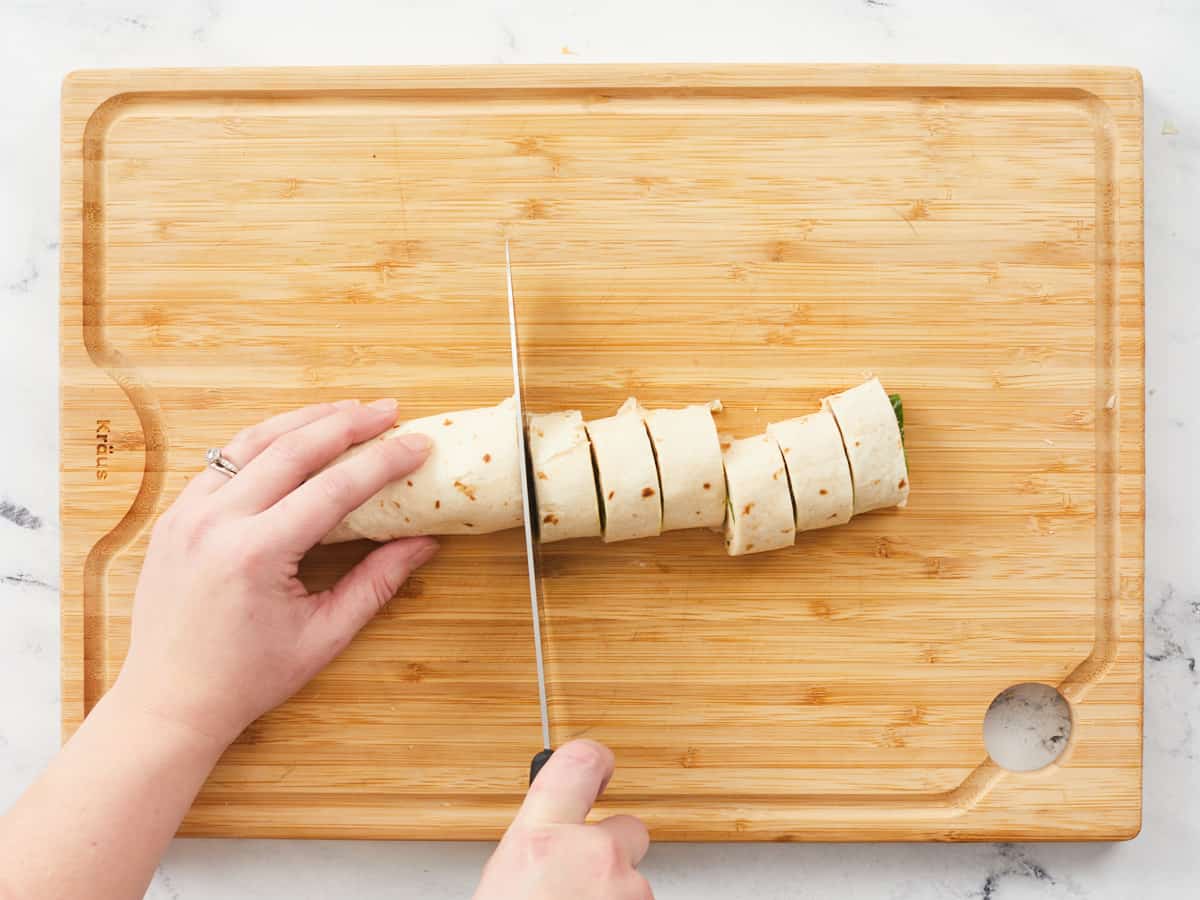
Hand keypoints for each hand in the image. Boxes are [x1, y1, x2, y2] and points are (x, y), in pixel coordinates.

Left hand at [114, 398, 437, 746]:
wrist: (169, 702)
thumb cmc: (248, 678)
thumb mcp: (323, 635)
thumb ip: (376, 582)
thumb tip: (425, 542)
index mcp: (256, 554)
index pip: (334, 488)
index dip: (383, 462)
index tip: (418, 443)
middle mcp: (216, 523)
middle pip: (292, 449)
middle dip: (347, 423)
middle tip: (388, 410)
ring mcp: (187, 515)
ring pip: (252, 443)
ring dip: (304, 420)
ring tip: (347, 409)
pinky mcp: (174, 517)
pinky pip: (222, 462)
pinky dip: (263, 442)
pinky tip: (293, 436)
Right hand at [474, 741, 652, 899]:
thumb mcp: (502, 880)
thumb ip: (534, 848)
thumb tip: (548, 845)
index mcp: (541, 840)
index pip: (580, 762)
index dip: (594, 760)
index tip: (600, 763)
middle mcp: (592, 857)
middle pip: (627, 828)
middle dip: (611, 848)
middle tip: (582, 875)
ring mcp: (628, 888)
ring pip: (634, 877)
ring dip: (614, 889)